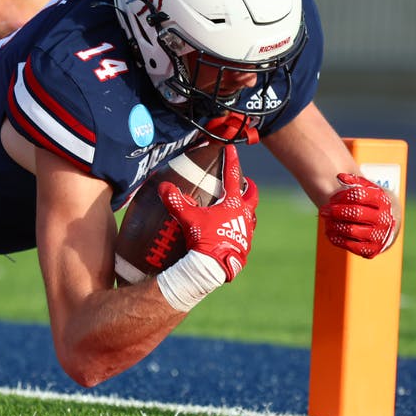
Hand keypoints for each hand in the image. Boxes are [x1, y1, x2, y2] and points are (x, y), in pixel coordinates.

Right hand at [158, 144, 257, 281]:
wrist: (213, 267)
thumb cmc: (203, 239)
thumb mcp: (187, 218)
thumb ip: (175, 201)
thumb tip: (163, 187)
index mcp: (234, 204)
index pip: (233, 176)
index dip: (231, 160)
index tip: (232, 149)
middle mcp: (245, 216)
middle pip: (252, 196)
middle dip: (250, 187)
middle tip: (247, 182)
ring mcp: (247, 232)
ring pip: (251, 216)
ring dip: (247, 210)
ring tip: (239, 209)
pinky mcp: (245, 247)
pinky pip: (246, 234)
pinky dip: (240, 229)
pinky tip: (232, 232)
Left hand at [321, 173, 397, 258]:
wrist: (387, 227)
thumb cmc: (372, 204)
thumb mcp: (369, 190)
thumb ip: (355, 182)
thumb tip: (340, 177)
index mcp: (383, 201)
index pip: (359, 195)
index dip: (342, 196)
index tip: (332, 198)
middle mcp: (384, 219)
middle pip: (355, 213)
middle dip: (335, 211)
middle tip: (323, 210)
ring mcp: (379, 236)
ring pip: (351, 230)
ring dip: (334, 225)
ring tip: (326, 221)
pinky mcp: (372, 250)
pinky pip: (350, 246)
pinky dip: (337, 239)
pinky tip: (330, 232)